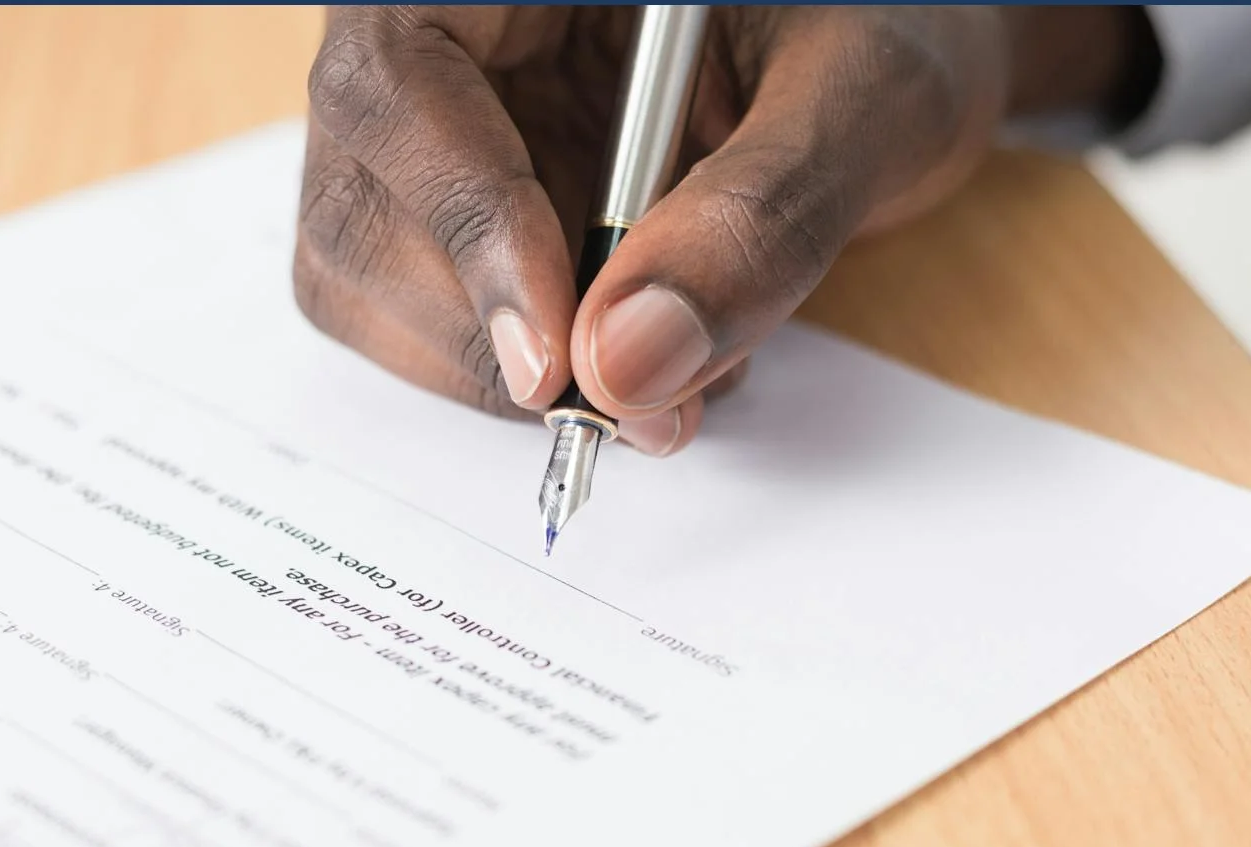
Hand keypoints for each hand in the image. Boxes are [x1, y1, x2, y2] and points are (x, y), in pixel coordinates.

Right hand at [296, 6, 1142, 453]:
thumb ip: (762, 216)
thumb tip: (629, 366)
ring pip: (368, 276)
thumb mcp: (865, 96)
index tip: (555, 363)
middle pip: (358, 199)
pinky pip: (428, 316)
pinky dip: (522, 376)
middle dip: (485, 334)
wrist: (892, 50)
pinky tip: (634, 354)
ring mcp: (440, 126)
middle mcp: (447, 31)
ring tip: (664, 375)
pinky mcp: (458, 208)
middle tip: (631, 405)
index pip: (401, 80)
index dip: (465, 228)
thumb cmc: (889, 25)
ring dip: (497, 372)